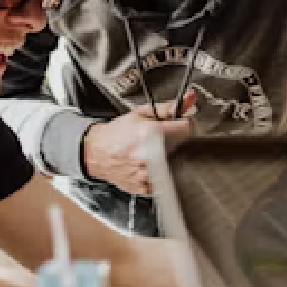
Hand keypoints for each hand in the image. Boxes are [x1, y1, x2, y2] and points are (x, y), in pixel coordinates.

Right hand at [81, 91, 195, 195]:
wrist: (97, 151)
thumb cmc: (116, 132)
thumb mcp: (140, 113)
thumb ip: (166, 108)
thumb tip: (189, 100)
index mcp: (150, 133)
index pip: (185, 129)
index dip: (183, 125)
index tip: (179, 126)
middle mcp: (149, 155)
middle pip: (179, 148)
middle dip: (172, 142)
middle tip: (158, 140)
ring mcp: (146, 174)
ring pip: (171, 166)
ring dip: (165, 160)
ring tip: (151, 154)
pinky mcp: (143, 187)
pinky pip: (161, 182)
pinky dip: (157, 174)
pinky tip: (146, 166)